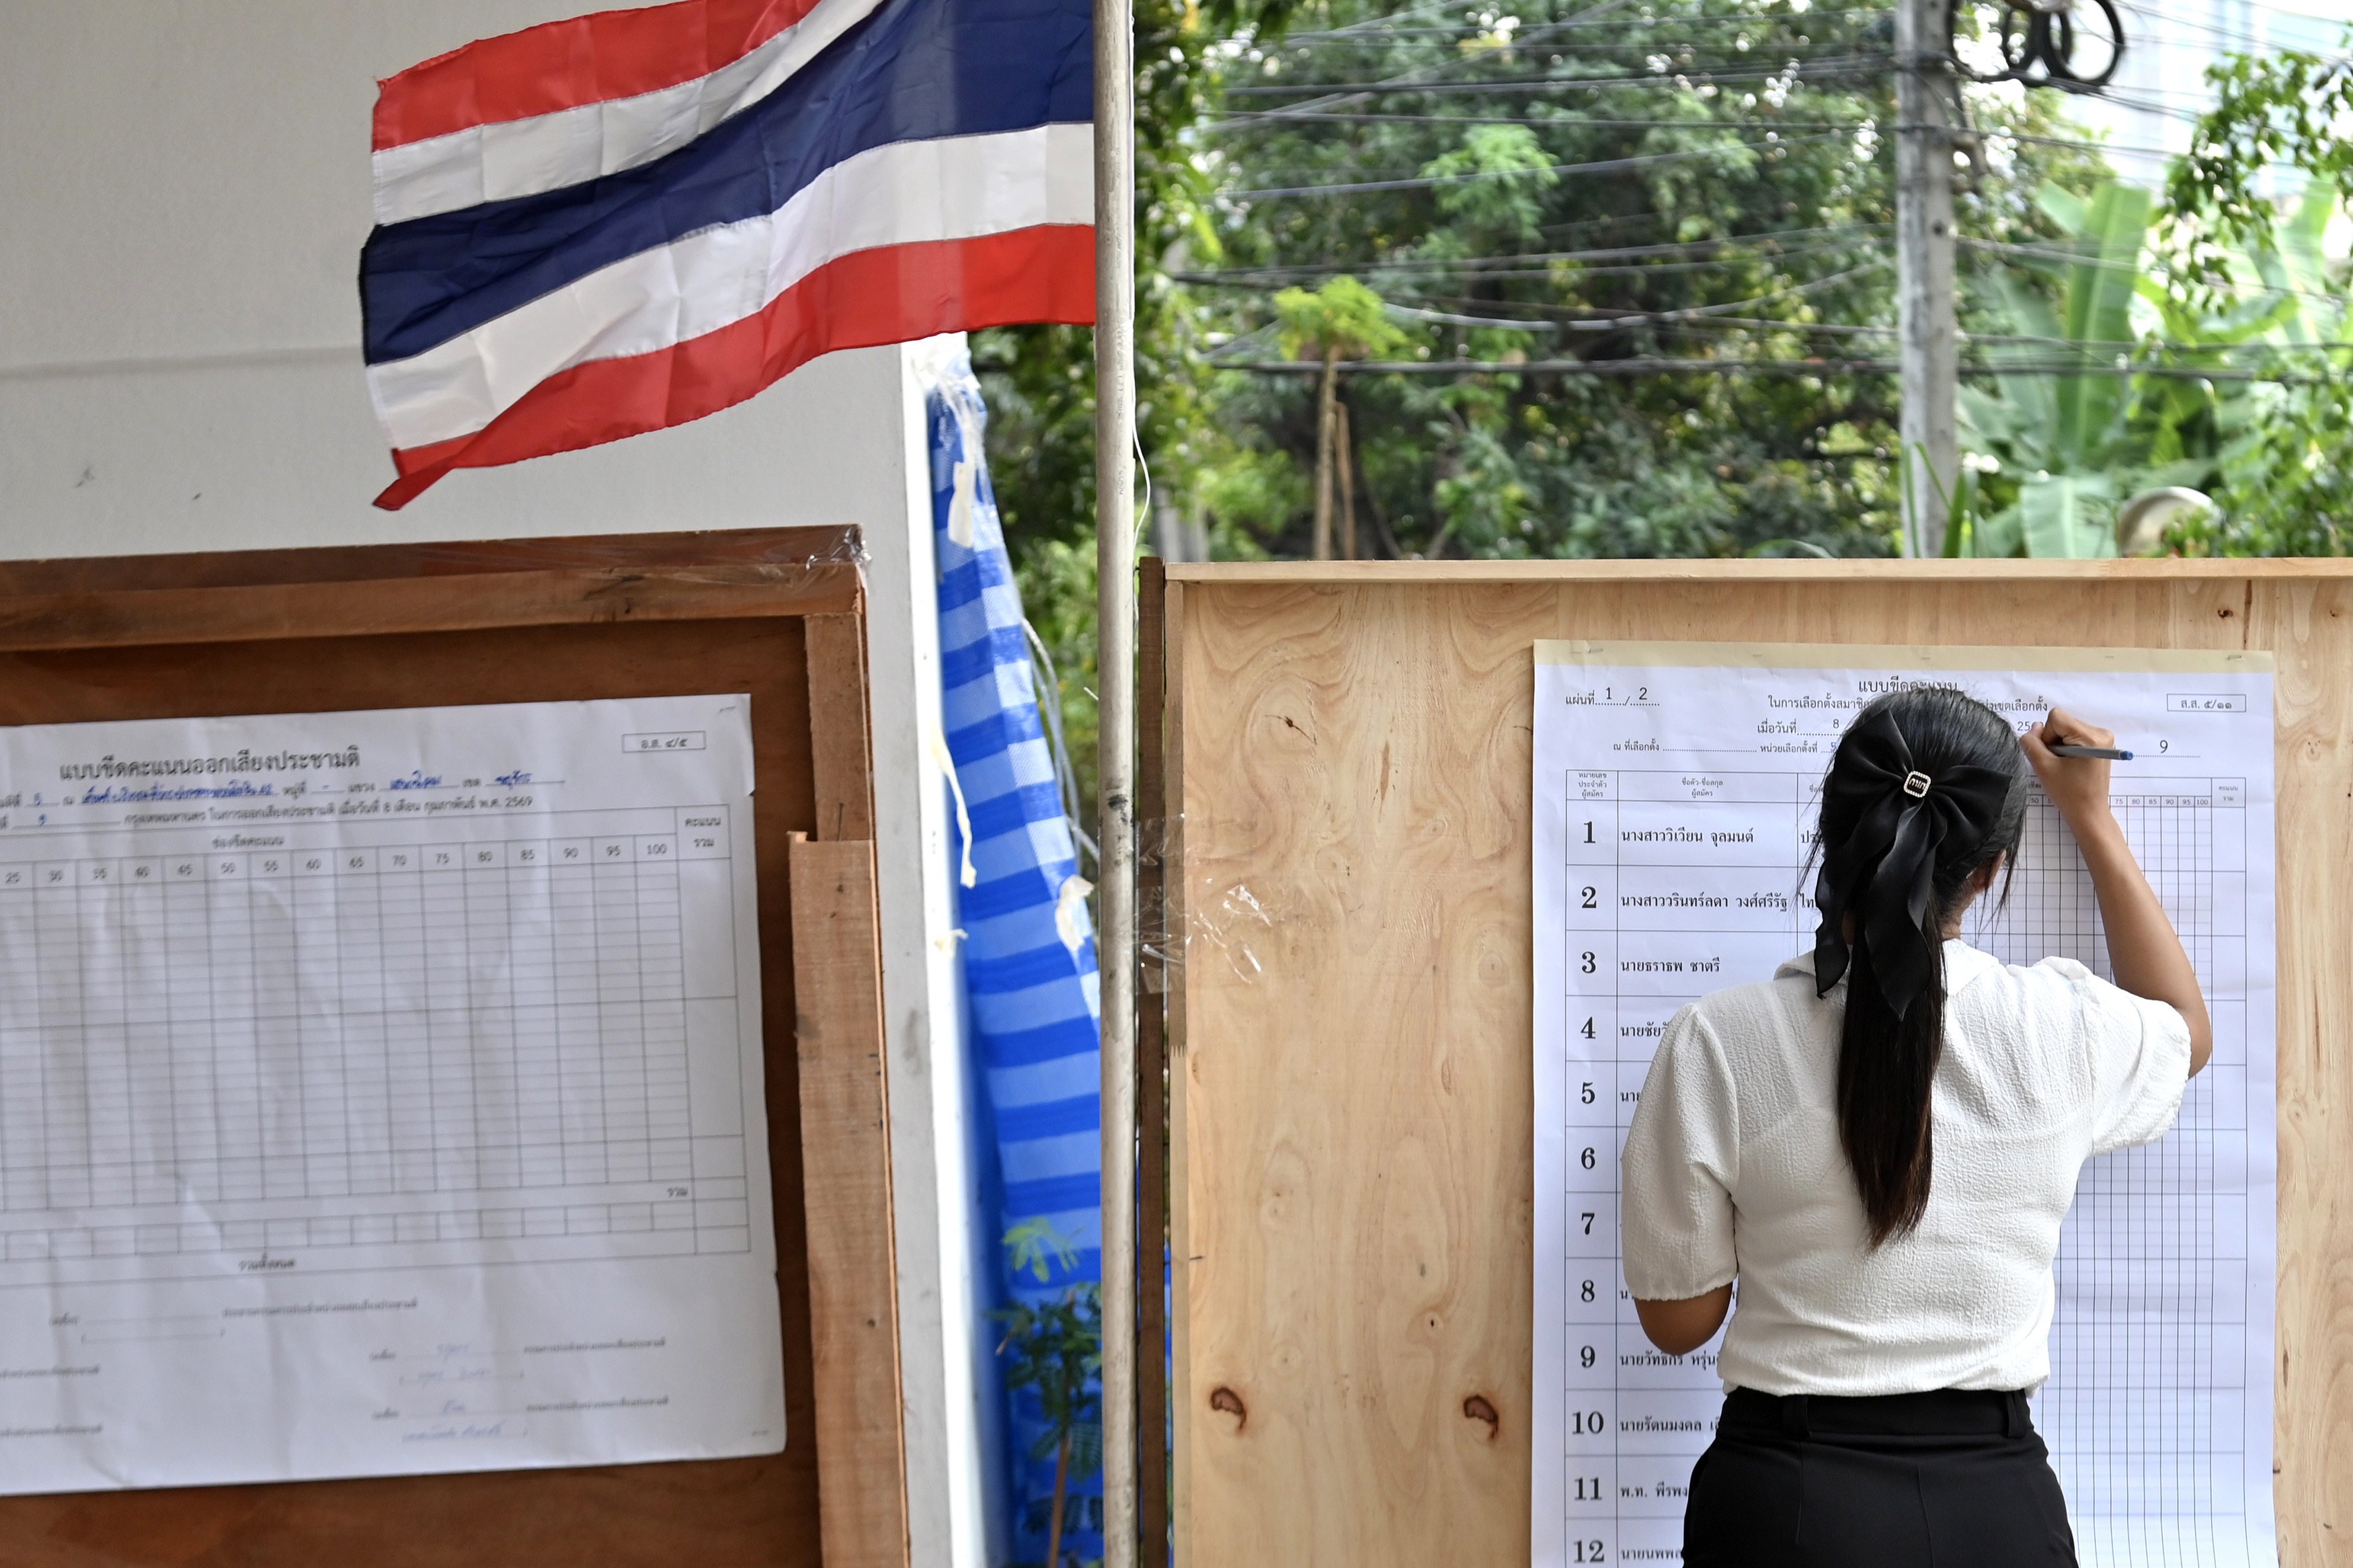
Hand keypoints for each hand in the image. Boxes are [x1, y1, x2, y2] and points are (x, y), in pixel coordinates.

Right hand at [2022, 706, 2117, 836]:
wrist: (2089, 812)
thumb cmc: (2068, 793)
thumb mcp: (2043, 767)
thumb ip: (2032, 743)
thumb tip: (2035, 727)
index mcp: (2091, 737)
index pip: (2056, 717)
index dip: (2047, 735)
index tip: (2052, 756)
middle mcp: (2101, 733)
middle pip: (2063, 722)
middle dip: (2054, 740)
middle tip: (2058, 763)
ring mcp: (2104, 738)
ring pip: (2068, 728)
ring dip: (2060, 744)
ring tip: (2065, 765)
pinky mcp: (2102, 744)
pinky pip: (2076, 735)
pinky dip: (2068, 747)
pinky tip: (2071, 763)